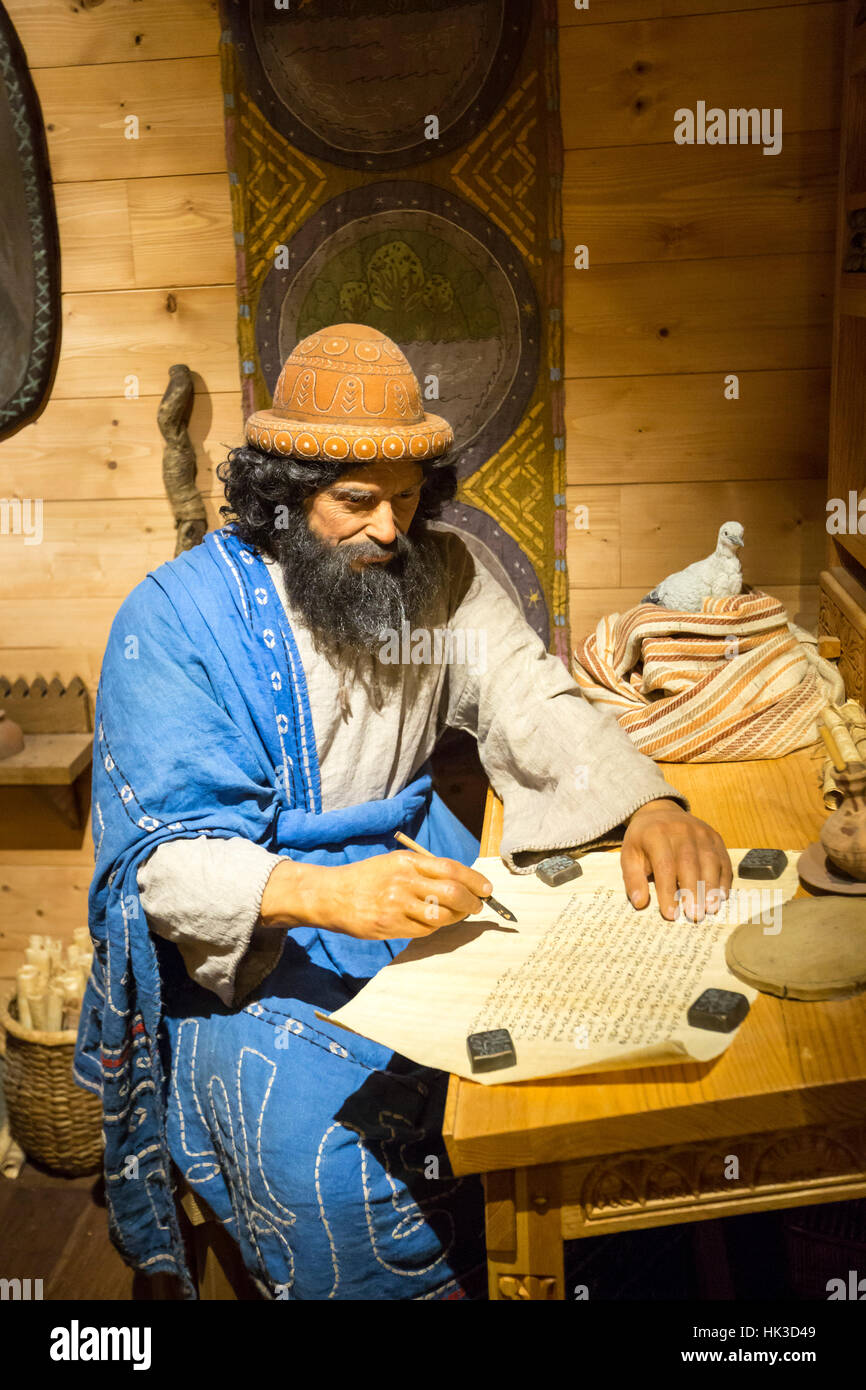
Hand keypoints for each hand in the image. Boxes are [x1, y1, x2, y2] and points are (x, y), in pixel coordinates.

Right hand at [260, 850, 492, 940]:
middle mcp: (403, 881)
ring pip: (441, 916)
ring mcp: (396, 905)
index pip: (451, 869)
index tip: (487, 888)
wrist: (331, 895)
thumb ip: (423, 870)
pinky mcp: (389, 926)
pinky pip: (423, 931)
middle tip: (477, 905)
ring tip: (457, 915)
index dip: (474, 880)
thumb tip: (460, 882)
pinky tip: (431, 922)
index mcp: (406, 861)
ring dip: (456, 917)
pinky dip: (434, 928)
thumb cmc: (366, 878)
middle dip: (471, 901)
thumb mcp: (394, 863)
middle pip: (452, 892)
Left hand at [620, 798, 731, 921]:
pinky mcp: (715, 837)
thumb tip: (640, 903)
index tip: (670, 914)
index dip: (668, 891)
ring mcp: (701, 833)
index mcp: (657, 835)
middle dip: (693, 892)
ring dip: (711, 887)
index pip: (664, 866)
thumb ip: (633, 879)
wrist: (662, 813)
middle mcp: (681, 831)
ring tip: (710, 909)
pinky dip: (723, 879)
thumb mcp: (630, 855)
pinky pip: (722, 859)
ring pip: (710, 861)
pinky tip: (721, 896)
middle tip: (694, 916)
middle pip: (689, 864)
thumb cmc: (644, 840)